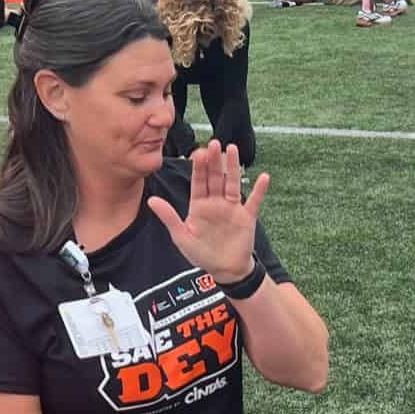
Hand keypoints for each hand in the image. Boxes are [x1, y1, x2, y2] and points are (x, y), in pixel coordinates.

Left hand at [146, 141, 270, 283]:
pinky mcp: (247, 217)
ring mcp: (233, 208)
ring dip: (233, 167)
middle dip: (214, 161)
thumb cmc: (202, 254)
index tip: (198, 152)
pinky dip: (259, 190)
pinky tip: (264, 177)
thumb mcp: (182, 236)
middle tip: (213, 143)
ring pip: (232, 183)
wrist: (225, 270)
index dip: (198, 168)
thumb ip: (169, 217)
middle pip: (215, 178)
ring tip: (232, 149)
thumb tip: (151, 200)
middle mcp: (216, 202)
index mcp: (199, 205)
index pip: (198, 182)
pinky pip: (254, 201)